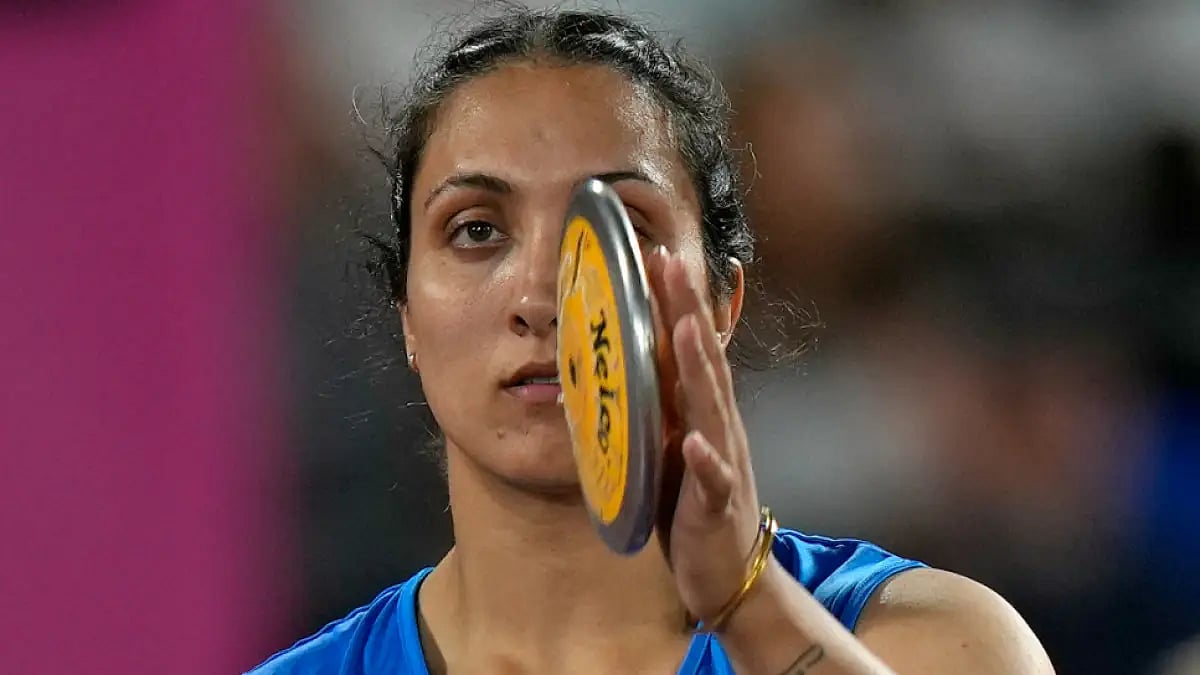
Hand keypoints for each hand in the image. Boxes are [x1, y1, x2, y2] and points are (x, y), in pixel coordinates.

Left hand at [644, 245, 763, 626]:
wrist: (729, 575)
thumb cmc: (691, 507)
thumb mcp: (669, 448)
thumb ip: (655, 408)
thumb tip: (620, 368)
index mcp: (699, 414)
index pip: (688, 348)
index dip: (674, 303)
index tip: (655, 256)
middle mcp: (716, 427)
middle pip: (703, 361)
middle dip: (687, 311)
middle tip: (670, 261)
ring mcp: (722, 462)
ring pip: (712, 408)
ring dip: (701, 367)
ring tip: (689, 327)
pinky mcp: (717, 506)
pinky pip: (713, 480)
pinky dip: (705, 459)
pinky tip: (693, 441)